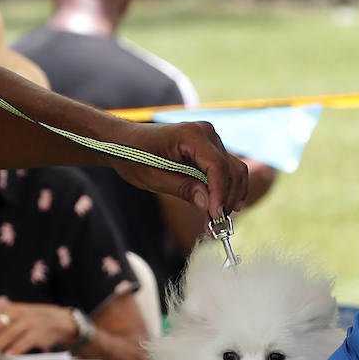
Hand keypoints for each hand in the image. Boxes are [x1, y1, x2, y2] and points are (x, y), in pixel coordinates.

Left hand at [0, 301, 77, 355]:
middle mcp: (16, 312)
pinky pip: (24, 341)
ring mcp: (28, 321)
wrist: (59, 321)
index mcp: (6, 308)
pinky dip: (15, 349)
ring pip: (7, 334)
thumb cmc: (31, 324)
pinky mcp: (39, 331)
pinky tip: (7, 357)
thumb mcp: (14, 318)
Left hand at [115, 120, 246, 221]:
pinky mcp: (210, 150)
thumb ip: (183, 189)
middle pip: (230, 169)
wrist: (125, 142)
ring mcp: (210, 140)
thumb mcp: (154, 177)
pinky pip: (226, 171)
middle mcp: (206, 134)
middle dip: (226, 199)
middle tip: (216, 226)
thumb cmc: (133, 155)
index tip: (216, 215)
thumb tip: (209, 205)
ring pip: (233, 171)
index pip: (217, 166)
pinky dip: (225, 190)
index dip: (220, 193)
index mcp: (190, 135)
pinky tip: (219, 209)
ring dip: (229, 196)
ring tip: (216, 222)